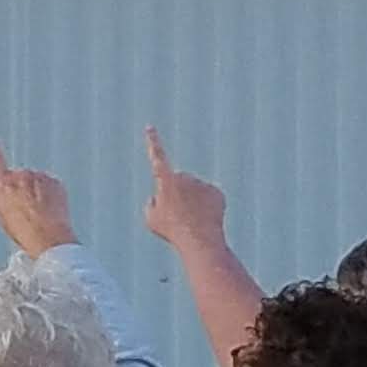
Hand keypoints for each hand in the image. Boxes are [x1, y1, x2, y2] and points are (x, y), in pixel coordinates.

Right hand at [0, 128, 75, 255]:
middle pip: (19, 178)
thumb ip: (6, 196)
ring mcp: (39, 176)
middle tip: (27, 213)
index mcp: (2, 185)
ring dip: (38, 194)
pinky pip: (50, 186)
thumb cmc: (24, 232)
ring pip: (36, 183)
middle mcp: (20, 175)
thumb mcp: (4, 216)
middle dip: (23, 190)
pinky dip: (50, 196)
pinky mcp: (54, 180)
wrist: (49, 238)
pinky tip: (51, 212)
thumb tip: (16, 190)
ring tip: (40, 216)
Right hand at [142, 129, 229, 263]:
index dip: (152, 141)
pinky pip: (209, 198)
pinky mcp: (216, 191)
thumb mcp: (151, 218)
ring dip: (193, 203)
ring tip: (192, 221)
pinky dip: (206, 208)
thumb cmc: (172, 231)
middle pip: (178, 183)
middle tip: (178, 216)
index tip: (150, 127)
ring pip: (195, 191)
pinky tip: (204, 220)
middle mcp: (184, 176)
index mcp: (165, 180)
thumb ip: (153, 203)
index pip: (157, 156)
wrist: (199, 240)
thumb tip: (159, 198)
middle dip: (178, 194)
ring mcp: (201, 182)